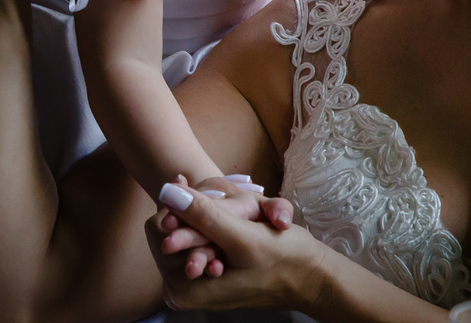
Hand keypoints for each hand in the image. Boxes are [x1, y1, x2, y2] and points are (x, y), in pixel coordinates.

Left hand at [147, 183, 330, 313]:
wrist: (312, 280)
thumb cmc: (285, 260)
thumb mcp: (242, 235)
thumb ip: (203, 215)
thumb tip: (166, 191)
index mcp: (186, 287)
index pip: (158, 232)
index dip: (171, 202)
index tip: (182, 178)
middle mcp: (183, 293)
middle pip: (168, 235)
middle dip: (185, 210)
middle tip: (191, 181)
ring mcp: (195, 289)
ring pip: (182, 237)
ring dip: (196, 215)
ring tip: (209, 195)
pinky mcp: (207, 283)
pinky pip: (196, 245)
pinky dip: (205, 225)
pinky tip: (217, 210)